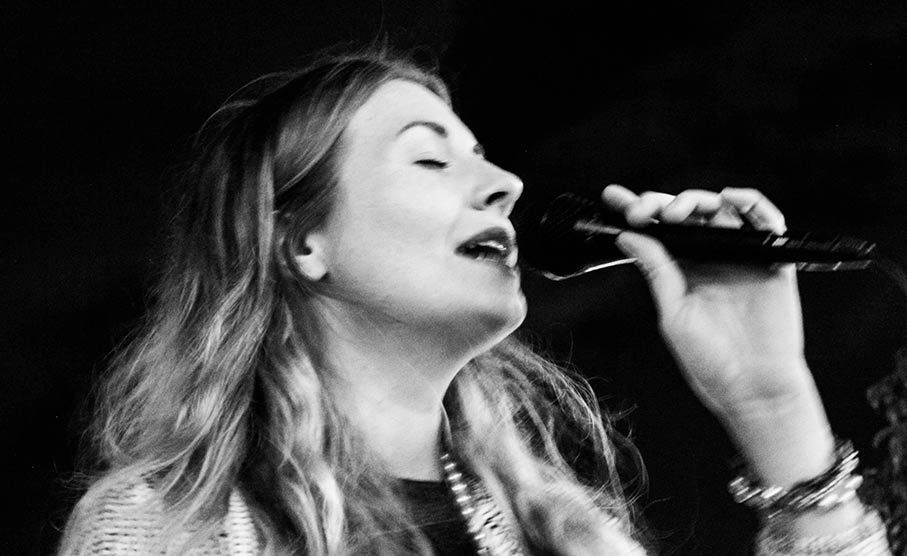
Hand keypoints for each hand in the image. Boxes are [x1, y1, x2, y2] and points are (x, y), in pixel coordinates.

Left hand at [602, 184, 814, 418]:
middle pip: (686, 214)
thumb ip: (657, 270)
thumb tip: (628, 235)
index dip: (637, 210)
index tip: (612, 197)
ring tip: (678, 212)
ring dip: (698, 201)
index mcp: (682, 270)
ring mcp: (740, 256)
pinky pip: (765, 221)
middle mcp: (709, 258)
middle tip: (643, 211)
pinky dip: (752, 203)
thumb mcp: (674, 312)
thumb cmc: (711, 360)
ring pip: (721, 210)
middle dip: (661, 203)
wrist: (754, 387)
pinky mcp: (772, 259)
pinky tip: (731, 200)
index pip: (657, 231)